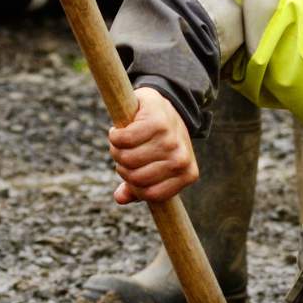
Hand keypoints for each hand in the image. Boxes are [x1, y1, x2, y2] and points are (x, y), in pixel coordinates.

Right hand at [108, 87, 196, 203]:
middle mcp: (181, 160)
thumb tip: (119, 198)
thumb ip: (137, 186)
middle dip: (122, 166)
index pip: (149, 194)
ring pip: (127, 158)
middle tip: (124, 152)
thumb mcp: (155, 166)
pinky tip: (119, 131)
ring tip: (122, 141)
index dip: (133, 185)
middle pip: (135, 177)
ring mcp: (170, 141)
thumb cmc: (160, 141)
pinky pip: (123, 139)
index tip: (131, 170)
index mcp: (187, 175)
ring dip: (116, 149)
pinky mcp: (156, 122)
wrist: (168, 103)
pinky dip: (115, 135)